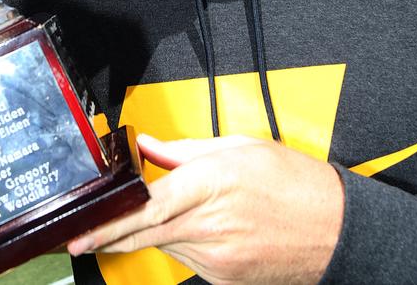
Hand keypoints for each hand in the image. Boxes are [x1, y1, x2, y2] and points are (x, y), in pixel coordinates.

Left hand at [67, 134, 343, 284]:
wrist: (334, 229)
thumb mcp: (239, 147)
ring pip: (165, 243)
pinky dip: (183, 240)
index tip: (82, 230)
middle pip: (145, 233)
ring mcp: (217, 258)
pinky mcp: (223, 277)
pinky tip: (201, 226)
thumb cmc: (293, 182)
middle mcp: (211, 225)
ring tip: (183, 208)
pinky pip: (187, 257)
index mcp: (211, 184)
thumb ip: (184, 149)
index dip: (110, 222)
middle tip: (84, 236)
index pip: (147, 207)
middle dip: (112, 235)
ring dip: (156, 229)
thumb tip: (148, 145)